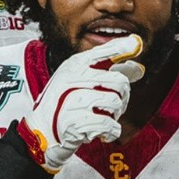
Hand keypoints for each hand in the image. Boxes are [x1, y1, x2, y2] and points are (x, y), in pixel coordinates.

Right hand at [18, 35, 144, 170]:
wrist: (40, 133)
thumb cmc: (63, 106)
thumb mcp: (80, 83)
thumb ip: (108, 73)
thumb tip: (138, 69)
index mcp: (73, 66)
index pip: (102, 52)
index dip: (121, 48)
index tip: (136, 44)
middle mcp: (72, 78)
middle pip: (119, 81)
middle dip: (123, 97)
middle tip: (112, 107)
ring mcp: (73, 100)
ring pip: (116, 102)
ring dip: (115, 116)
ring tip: (101, 118)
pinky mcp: (76, 122)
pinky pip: (109, 125)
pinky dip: (110, 132)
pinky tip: (101, 133)